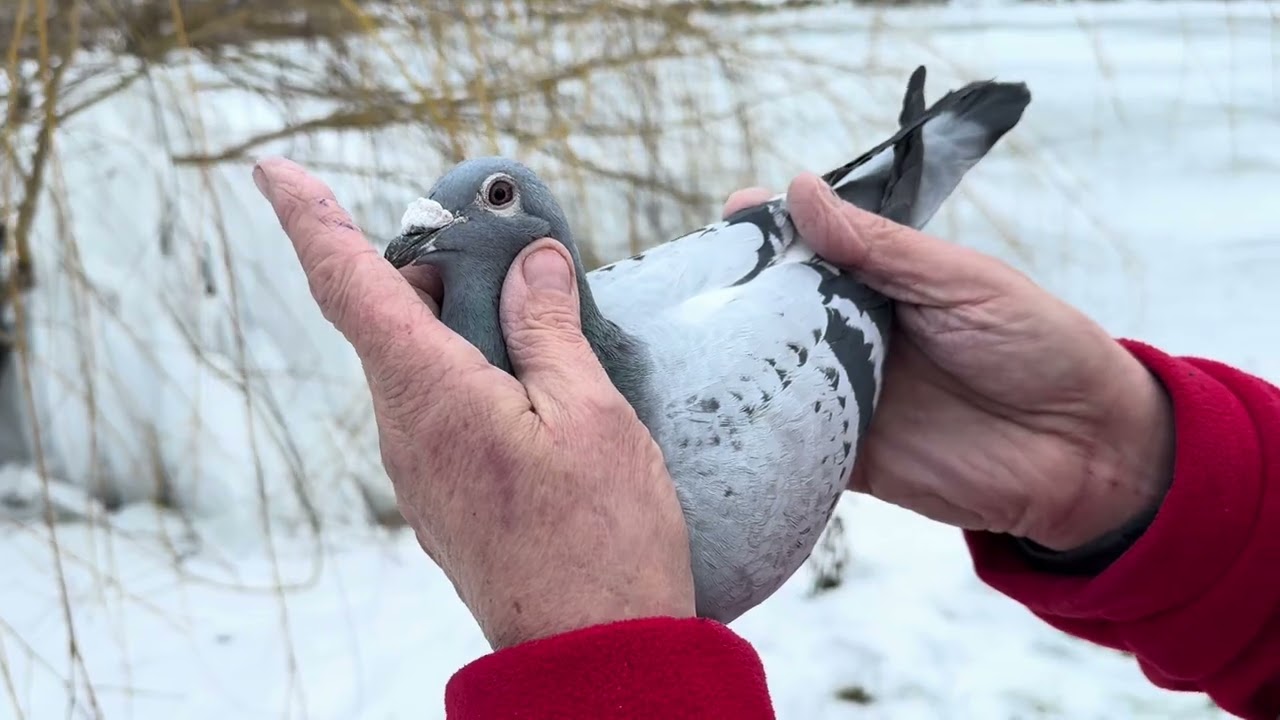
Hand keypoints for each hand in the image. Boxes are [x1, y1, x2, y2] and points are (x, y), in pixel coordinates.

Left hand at [254, 157, 694, 648]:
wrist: (593, 653)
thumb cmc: (601, 540)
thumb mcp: (591, 415)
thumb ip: (549, 330)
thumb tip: (530, 264)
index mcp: (432, 398)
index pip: (351, 287)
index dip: (309, 220)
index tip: (275, 171)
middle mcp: (406, 432)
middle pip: (389, 317)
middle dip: (431, 265)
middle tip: (503, 242)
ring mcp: (419, 470)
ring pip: (417, 362)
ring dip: (460, 320)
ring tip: (537, 312)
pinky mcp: (442, 495)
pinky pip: (439, 406)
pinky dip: (471, 368)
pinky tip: (535, 380)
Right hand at [724, 175, 1175, 550]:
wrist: (1085, 452)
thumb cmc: (1038, 346)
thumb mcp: (960, 281)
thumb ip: (879, 246)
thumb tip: (800, 189)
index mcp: (881, 282)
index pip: (809, 248)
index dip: (769, 232)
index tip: (733, 215)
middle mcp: (853, 334)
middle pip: (775, 309)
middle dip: (734, 295)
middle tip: (694, 284)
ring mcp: (846, 394)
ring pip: (770, 372)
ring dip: (735, 360)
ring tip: (690, 343)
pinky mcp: (845, 455)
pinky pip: (788, 438)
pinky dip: (757, 427)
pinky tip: (720, 412)